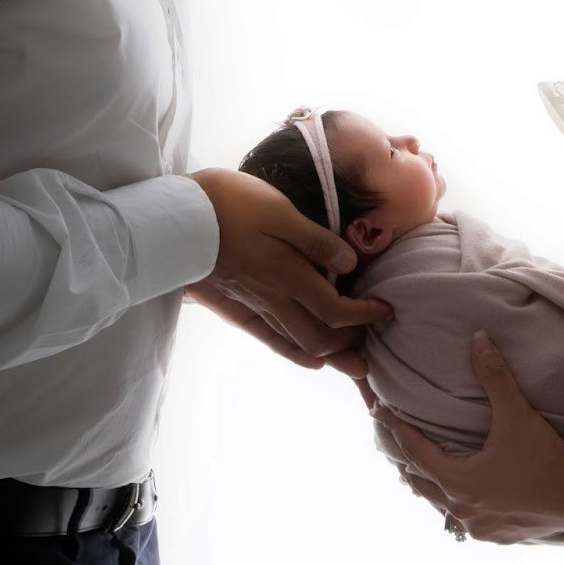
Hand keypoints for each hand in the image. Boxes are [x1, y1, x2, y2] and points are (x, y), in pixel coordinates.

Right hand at [190, 167, 390, 376]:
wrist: (177, 220)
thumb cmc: (230, 205)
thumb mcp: (279, 211)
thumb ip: (316, 240)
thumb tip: (350, 263)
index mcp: (288, 275)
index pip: (337, 310)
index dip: (366, 315)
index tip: (386, 309)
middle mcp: (274, 300)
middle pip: (322, 338)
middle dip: (353, 341)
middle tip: (374, 334)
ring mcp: (254, 308)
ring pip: (300, 345)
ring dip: (332, 355)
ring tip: (355, 359)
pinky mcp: (236, 310)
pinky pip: (271, 342)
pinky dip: (297, 354)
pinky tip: (312, 359)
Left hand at [373, 331, 563, 544]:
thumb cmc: (544, 457)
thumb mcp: (515, 414)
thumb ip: (494, 376)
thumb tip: (478, 337)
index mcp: (458, 480)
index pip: (415, 450)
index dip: (396, 428)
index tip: (378, 412)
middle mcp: (462, 509)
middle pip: (422, 483)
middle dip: (406, 461)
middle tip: (392, 443)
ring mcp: (479, 528)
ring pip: (441, 505)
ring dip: (429, 486)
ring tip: (415, 474)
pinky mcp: (497, 537)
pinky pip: (464, 520)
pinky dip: (454, 504)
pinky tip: (459, 501)